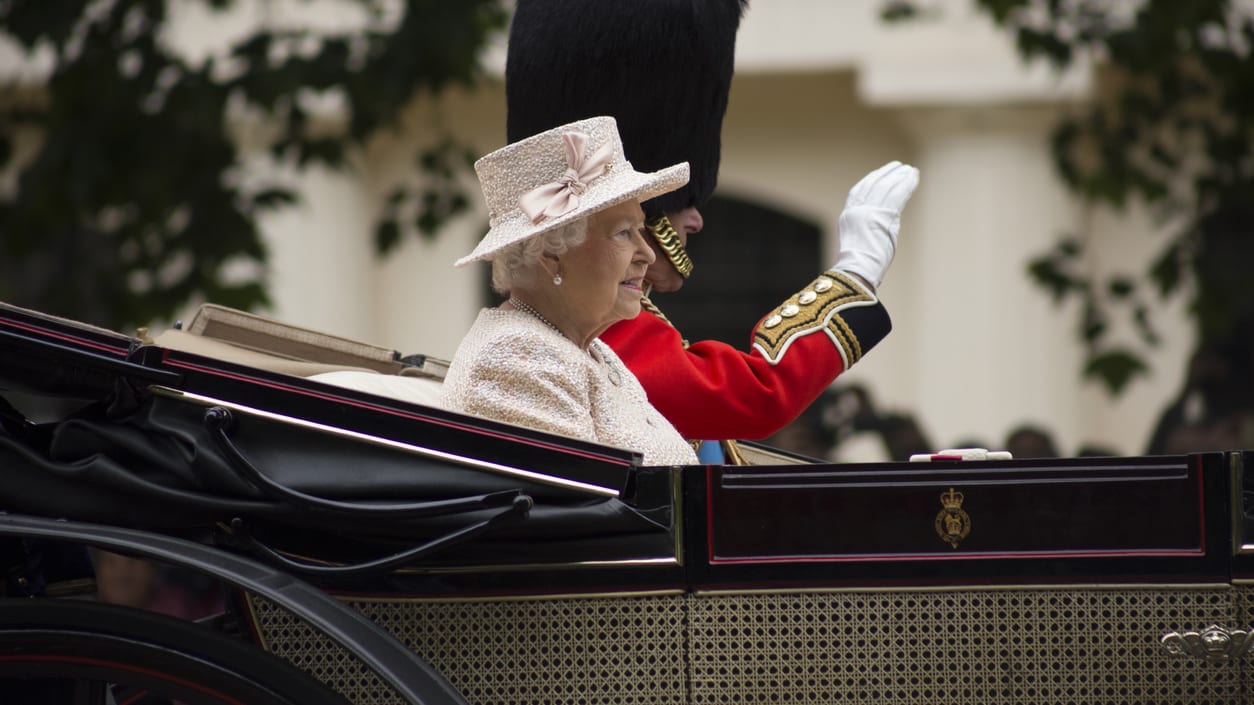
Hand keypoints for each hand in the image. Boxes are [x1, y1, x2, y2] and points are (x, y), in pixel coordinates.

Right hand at [832, 161, 919, 289]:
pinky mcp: (884, 215)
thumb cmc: (860, 265)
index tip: (881, 173)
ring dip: (900, 176)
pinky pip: (898, 194)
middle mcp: (857, 209)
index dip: (871, 179)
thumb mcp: (862, 241)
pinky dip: (907, 184)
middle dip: (887, 174)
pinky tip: (914, 177)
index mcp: (848, 215)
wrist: (857, 271)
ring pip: (887, 186)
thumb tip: (890, 220)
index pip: (859, 190)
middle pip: (873, 184)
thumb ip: (873, 226)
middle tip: (899, 166)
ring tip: (910, 170)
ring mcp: (870, 211)